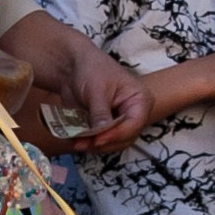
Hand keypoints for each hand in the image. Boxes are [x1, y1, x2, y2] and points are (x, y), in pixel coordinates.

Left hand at [3, 10, 150, 151]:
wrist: (74, 68)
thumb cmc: (91, 69)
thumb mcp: (97, 90)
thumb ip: (101, 113)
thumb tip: (102, 133)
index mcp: (140, 100)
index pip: (134, 124)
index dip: (116, 134)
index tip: (97, 140)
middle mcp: (135, 114)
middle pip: (126, 138)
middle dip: (105, 142)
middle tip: (83, 143)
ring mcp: (122, 123)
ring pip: (114, 144)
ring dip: (96, 146)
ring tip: (77, 142)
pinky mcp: (108, 128)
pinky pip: (103, 142)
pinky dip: (90, 144)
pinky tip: (77, 140)